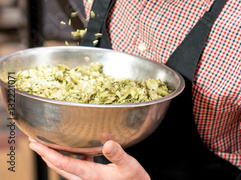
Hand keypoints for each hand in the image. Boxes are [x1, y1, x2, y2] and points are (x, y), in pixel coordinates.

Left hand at [28, 139, 149, 179]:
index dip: (47, 153)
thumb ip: (117, 154)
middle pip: (58, 167)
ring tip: (49, 145)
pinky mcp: (93, 179)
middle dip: (45, 154)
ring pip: (65, 168)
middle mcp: (85, 179)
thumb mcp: (129, 166)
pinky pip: (76, 168)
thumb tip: (106, 141)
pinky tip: (79, 151)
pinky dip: (71, 159)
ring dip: (55, 157)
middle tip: (34, 142)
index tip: (35, 144)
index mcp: (91, 175)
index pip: (63, 163)